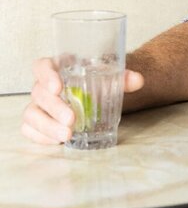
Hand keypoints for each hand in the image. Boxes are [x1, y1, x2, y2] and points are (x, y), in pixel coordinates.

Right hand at [21, 57, 144, 144]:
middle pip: (38, 93)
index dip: (46, 76)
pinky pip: (29, 129)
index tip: (58, 87)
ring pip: (31, 114)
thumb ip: (123, 77)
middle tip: (72, 119)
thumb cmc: (98, 81)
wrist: (98, 93)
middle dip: (54, 108)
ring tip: (67, 135)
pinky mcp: (38, 121)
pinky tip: (56, 141)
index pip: (41, 66)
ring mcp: (39, 104)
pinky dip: (41, 136)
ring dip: (47, 126)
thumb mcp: (110, 76)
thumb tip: (138, 80)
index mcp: (58, 67)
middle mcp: (44, 85)